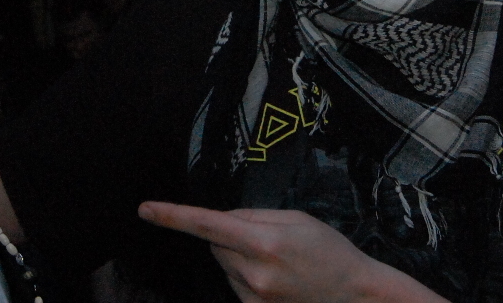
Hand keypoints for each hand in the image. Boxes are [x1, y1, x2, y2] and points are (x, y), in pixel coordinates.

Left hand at [137, 202, 446, 302]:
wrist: (355, 295)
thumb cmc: (330, 252)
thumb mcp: (296, 218)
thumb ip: (254, 216)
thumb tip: (222, 219)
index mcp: (264, 243)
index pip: (208, 225)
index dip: (173, 216)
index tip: (147, 209)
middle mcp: (254, 274)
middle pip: (216, 243)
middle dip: (230, 235)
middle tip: (266, 237)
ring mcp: (253, 298)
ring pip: (224, 265)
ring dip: (238, 257)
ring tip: (278, 261)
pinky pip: (235, 284)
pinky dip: (246, 276)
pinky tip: (276, 278)